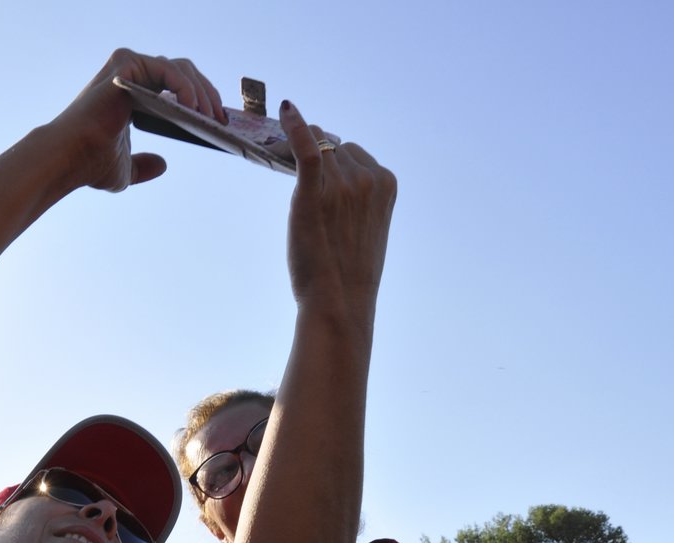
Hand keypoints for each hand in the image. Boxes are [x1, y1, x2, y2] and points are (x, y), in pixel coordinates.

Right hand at [50, 49, 224, 192]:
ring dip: (202, 92)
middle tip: (221, 119)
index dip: (200, 100)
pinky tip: (193, 108)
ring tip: (211, 117)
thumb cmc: (90, 165)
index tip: (218, 121)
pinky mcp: (126, 65)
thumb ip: (142, 166)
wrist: (69, 160)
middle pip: (183, 73)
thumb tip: (163, 164)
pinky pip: (167, 70)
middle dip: (207, 95)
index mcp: (134, 94)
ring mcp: (128, 67)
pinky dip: (185, 86)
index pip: (176, 86)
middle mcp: (131, 75)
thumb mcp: (124, 171)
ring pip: (180, 68)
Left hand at [279, 102, 397, 315]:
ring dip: (300, 154)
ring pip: (316, 147)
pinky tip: (287, 111)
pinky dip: (295, 125)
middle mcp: (367, 178)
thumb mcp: (367, 224)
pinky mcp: (313, 192)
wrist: (339, 300)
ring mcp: (341, 184)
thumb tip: (329, 163)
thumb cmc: (349, 268)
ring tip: (289, 177)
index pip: (353, 152)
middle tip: (303, 185)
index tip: (321, 181)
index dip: (333, 164)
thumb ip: (357, 193)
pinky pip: (306, 148)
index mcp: (386, 182)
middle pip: (334, 147)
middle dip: (318, 160)